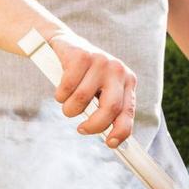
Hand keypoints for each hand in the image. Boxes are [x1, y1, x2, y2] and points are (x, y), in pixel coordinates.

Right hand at [48, 32, 136, 146]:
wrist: (65, 45)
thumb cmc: (84, 76)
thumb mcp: (100, 92)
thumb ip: (107, 110)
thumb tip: (111, 140)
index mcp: (127, 81)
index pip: (128, 111)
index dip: (121, 131)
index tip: (110, 143)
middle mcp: (118, 70)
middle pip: (110, 108)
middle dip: (93, 125)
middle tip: (82, 129)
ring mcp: (100, 61)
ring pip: (82, 99)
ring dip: (69, 109)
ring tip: (67, 105)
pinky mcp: (82, 56)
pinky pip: (67, 87)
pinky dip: (60, 95)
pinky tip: (61, 91)